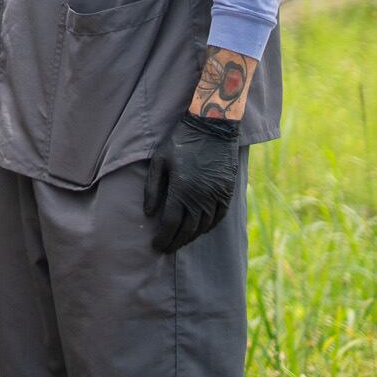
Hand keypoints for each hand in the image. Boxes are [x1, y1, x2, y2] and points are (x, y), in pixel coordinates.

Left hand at [142, 112, 241, 252]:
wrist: (212, 127)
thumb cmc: (180, 142)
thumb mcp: (159, 161)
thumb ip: (153, 189)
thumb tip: (148, 213)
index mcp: (181, 189)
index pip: (170, 223)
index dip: (163, 238)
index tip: (156, 247)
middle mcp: (200, 197)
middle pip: (187, 229)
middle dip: (175, 242)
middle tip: (166, 249)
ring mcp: (217, 195)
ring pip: (203, 226)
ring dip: (191, 237)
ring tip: (180, 242)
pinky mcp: (228, 192)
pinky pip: (219, 217)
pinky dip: (208, 227)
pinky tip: (200, 231)